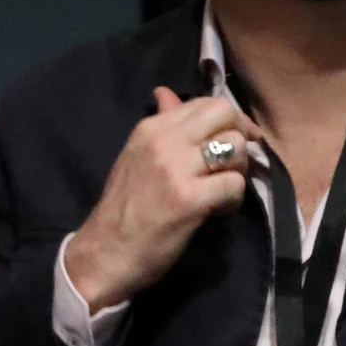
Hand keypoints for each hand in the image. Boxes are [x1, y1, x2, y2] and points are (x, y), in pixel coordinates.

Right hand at [65, 87, 260, 310]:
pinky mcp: (190, 199)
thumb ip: (161, 124)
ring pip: (235, 147)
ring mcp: (176, 169)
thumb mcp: (137, 156)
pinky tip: (216, 211)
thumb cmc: (125, 208)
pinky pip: (234, 184)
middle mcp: (163, 141)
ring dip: (238, 171)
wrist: (105, 253)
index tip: (237, 140)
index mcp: (150, 128)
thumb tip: (166, 92)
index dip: (231, 120)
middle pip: (225, 114)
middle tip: (234, 164)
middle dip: (241, 136)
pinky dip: (233, 200)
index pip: (206, 103)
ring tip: (221, 190)